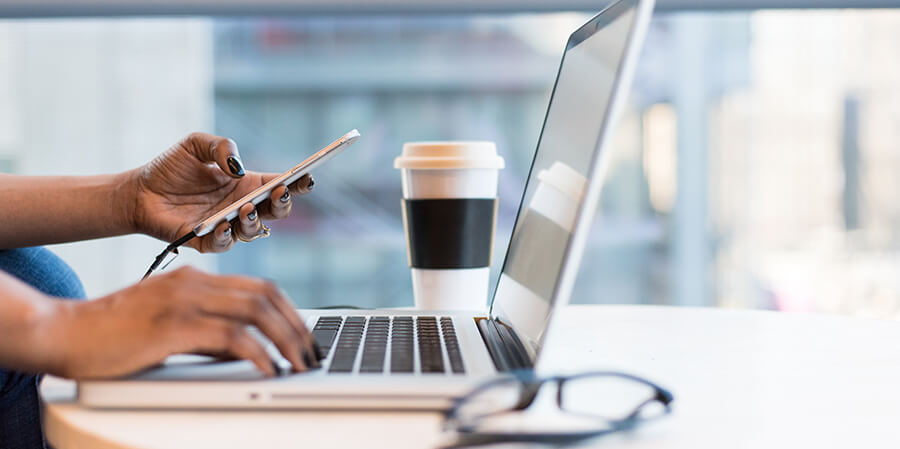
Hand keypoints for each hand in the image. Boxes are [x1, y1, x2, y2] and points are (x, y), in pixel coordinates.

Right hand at [41, 266, 317, 378]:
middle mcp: (194, 282)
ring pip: (256, 311)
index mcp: (195, 278)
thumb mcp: (168, 324)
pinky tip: (268, 369)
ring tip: (299, 364)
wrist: (64, 332)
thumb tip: (245, 350)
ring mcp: (184, 301)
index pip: (259, 286)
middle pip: (266, 295)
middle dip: (297, 326)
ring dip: (286, 339)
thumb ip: (207, 331)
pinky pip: (231, 336)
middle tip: (311, 353)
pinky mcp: (173, 325)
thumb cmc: (112, 334)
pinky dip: (258, 353)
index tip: (304, 336)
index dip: (289, 310)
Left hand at [128, 132, 314, 251]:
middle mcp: (242, 207)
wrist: (139, 191)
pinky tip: (223, 224)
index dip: (297, 183)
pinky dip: (226, 236)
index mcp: (247, 184)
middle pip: (276, 212)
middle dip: (283, 204)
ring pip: (254, 231)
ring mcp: (227, 226)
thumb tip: (237, 167)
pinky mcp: (206, 242)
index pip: (280, 185)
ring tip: (246, 208)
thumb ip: (221, 147)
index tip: (307, 177)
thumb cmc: (170, 168)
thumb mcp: (196, 144)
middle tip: (279, 192)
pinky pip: (224, 244)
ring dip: (255, 221)